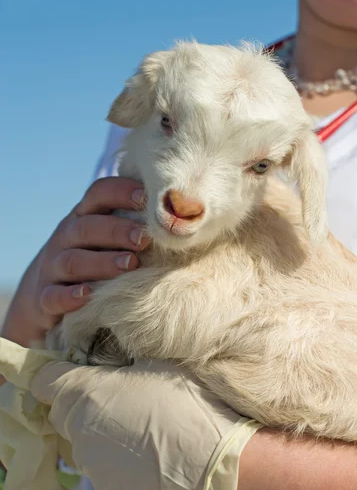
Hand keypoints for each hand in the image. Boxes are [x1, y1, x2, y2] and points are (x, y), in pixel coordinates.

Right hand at [1, 177, 149, 348]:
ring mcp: (52, 267)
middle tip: (145, 239)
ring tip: (129, 265)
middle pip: (87, 227)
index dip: (121, 192)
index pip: (99, 194)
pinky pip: (53, 295)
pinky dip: (69, 295)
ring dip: (102, 262)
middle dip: (117, 231)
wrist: (40, 293)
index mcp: (84, 217)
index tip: (147, 198)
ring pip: (72, 261)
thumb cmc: (90, 258)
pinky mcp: (45, 298)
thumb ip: (132, 224)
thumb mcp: (104, 237)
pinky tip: (88, 294)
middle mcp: (66, 238)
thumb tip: (182, 213)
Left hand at [30, 359, 259, 489]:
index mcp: (85, 392)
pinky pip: (107, 476)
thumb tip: (110, 362)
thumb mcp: (154, 363)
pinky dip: (122, 469)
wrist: (213, 457)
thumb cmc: (185, 400)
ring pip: (87, 449)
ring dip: (105, 440)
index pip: (45, 382)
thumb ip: (119, 364)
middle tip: (124, 404)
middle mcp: (78, 431)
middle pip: (66, 416)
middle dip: (86, 409)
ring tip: (144, 436)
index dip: (59, 377)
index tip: (78, 376)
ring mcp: (92, 468)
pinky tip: (151, 462)